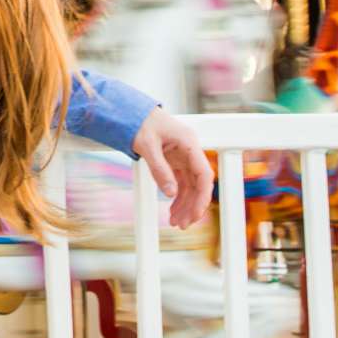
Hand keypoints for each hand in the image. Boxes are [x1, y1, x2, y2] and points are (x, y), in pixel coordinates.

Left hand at [132, 107, 214, 229]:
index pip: (204, 174)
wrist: (133, 112)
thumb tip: (170, 193)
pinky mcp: (177, 161)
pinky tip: (173, 210)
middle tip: (183, 224)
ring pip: (191, 186)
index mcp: (189, 143)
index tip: (196, 214)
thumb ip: (159, 169)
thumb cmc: (140, 123)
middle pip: (199, 184)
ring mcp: (184, 156)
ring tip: (176, 222)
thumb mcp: (147, 146)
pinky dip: (178, 197)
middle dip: (193, 206)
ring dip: (185, 205)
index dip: (203, 196)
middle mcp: (190, 151)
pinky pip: (182, 183)